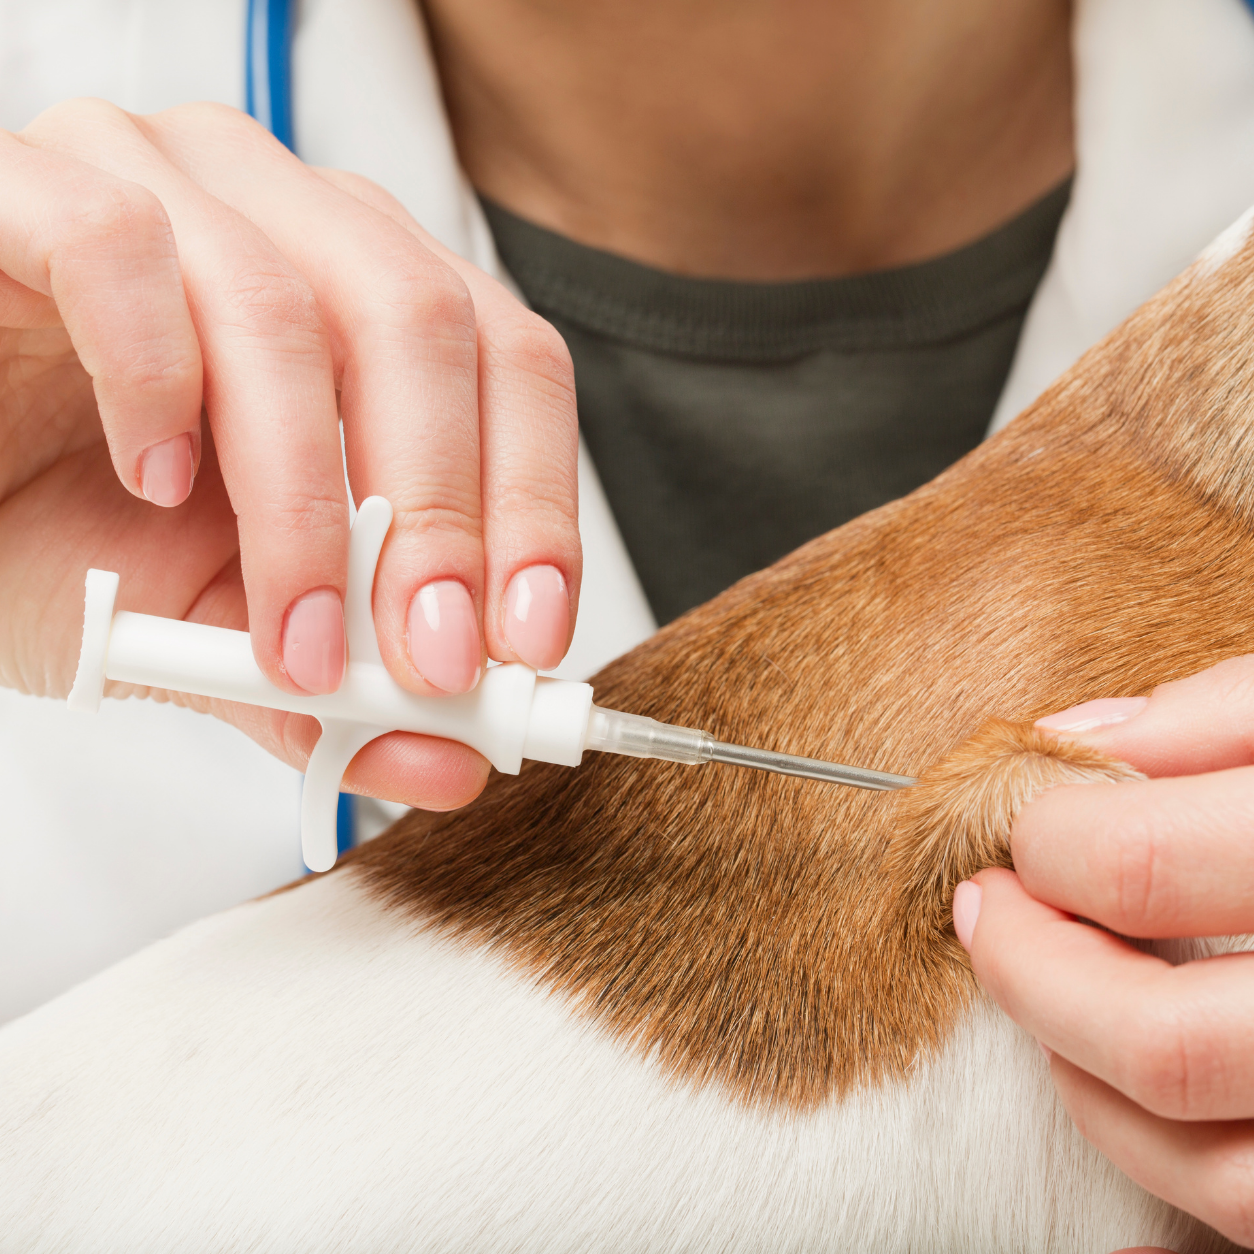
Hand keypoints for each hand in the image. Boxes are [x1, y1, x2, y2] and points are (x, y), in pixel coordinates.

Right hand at [0, 99, 579, 809]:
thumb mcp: (227, 628)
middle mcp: (285, 217)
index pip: (507, 364)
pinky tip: (154, 479)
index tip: (527, 638)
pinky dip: (154, 385)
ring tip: (288, 633)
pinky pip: (120, 252)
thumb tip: (448, 757)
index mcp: (364, 295)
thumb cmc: (70, 526)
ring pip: (286, 307)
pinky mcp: (32, 186)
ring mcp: (161, 178)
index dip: (534, 503)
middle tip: (426, 659)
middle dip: (440, 516)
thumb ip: (338, 683)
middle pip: (423, 325)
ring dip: (303, 500)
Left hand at [953, 656, 1253, 1247]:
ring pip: (1213, 1169)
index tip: (1020, 823)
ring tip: (1051, 996)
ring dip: (1087, 1082)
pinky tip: (1114, 1135)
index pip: (1142, 865)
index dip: (1047, 839)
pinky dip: (1162, 1189)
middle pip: (1164, 1043)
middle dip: (1033, 972)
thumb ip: (1226, 716)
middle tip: (989, 905)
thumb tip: (1076, 741)